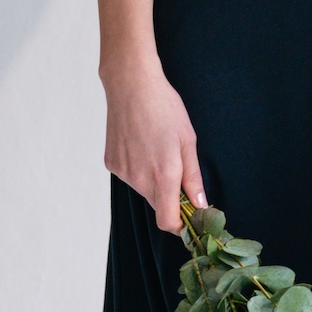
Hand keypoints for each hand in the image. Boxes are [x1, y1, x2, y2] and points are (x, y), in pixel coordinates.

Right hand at [104, 62, 205, 232]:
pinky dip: (138, 168)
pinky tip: (140, 145)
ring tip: (157, 149)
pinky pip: (129, 176)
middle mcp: (139, 178)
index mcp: (163, 174)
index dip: (179, 225)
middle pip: (157, 205)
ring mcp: (122, 172)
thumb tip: (200, 205)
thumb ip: (193, 178)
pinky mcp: (111, 163)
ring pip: (143, 189)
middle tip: (178, 173)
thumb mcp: (188, 141)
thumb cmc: (165, 108)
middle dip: (170, 199)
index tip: (189, 217)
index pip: (167, 222)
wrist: (131, 85)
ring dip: (153, 180)